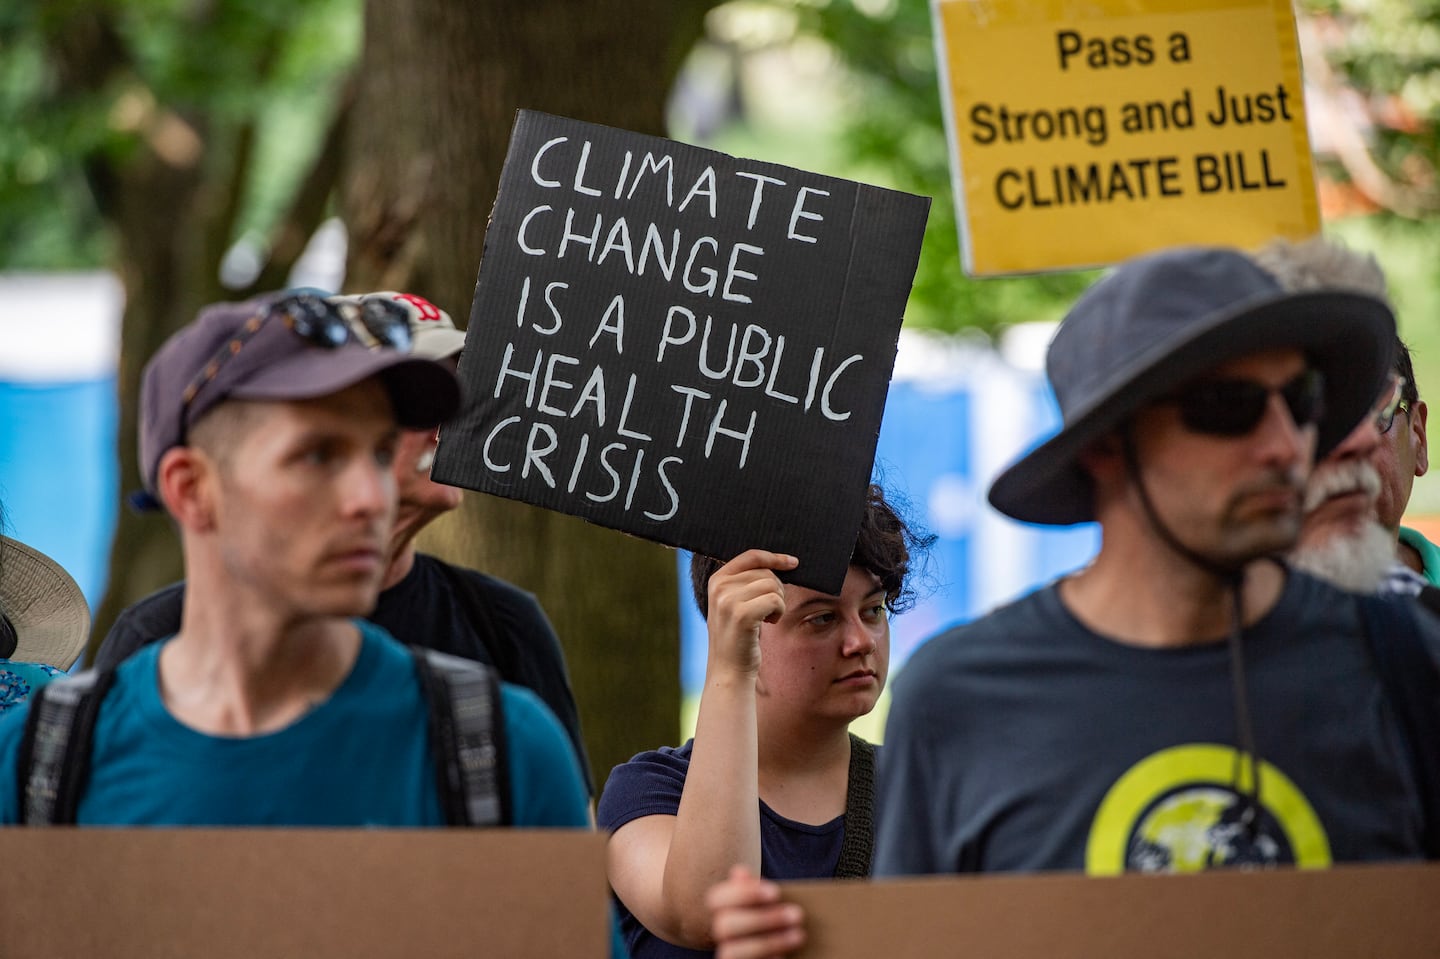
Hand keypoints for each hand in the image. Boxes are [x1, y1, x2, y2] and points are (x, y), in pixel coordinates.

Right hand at [706, 550, 798, 676]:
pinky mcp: (742, 615)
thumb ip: (747, 582)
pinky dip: (779, 612)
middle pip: (766, 573)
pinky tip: (769, 623)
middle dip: (777, 590)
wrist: (729, 670)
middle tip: (770, 611)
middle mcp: (719, 587)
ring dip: (779, 603)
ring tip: (767, 618)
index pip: (751, 556)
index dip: (775, 557)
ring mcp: (728, 600)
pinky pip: (775, 600)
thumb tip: (781, 562)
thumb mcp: (734, 603)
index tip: (792, 563)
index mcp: (716, 580)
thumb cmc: (738, 637)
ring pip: (773, 586)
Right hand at [708, 865, 805, 958]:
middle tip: (798, 914)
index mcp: (721, 911)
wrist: (780, 949)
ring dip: (768, 943)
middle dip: (762, 919)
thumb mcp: (767, 903)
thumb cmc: (773, 921)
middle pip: (724, 925)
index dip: (743, 893)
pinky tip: (785, 957)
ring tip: (800, 935)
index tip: (776, 892)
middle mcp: (719, 935)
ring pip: (730, 952)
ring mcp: (727, 954)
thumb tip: (739, 871)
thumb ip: (755, 889)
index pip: (716, 898)